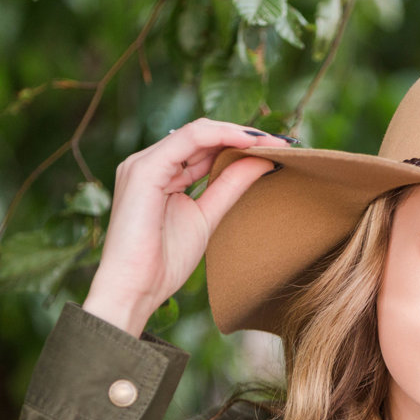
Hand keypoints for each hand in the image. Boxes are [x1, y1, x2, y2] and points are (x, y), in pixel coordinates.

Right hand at [82, 120, 285, 335]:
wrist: (135, 288)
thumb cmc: (163, 261)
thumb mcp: (208, 216)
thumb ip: (230, 186)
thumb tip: (262, 162)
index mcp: (160, 174)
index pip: (204, 147)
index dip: (240, 144)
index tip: (278, 150)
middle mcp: (149, 162)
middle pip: (203, 135)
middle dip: (245, 136)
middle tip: (283, 143)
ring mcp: (144, 163)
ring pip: (198, 131)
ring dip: (238, 133)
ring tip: (273, 142)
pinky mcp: (144, 169)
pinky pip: (189, 139)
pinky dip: (222, 136)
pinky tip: (249, 143)